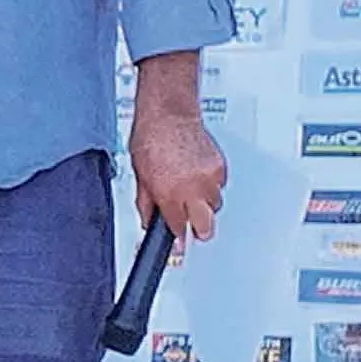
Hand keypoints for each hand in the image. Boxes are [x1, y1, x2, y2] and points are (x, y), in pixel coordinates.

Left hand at [129, 105, 226, 242]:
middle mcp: (192, 188)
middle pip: (206, 226)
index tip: (180, 247)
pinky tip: (197, 175)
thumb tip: (149, 223)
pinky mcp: (220, 167)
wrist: (169, 114)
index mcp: (170, 194)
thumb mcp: (140, 177)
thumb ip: (147, 205)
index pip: (179, 229)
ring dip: (204, 204)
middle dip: (198, 230)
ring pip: (215, 205)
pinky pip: (219, 186)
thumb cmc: (151, 139)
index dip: (179, 240)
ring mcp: (208, 178)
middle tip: (192, 227)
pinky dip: (210, 185)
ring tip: (190, 191)